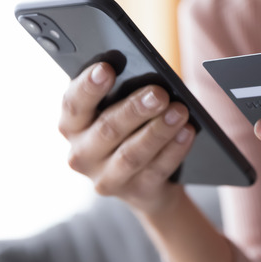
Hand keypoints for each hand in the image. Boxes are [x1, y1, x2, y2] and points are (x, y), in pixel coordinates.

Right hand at [58, 62, 195, 214]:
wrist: (146, 182)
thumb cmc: (130, 130)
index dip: (88, 86)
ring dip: (158, 131)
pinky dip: (174, 149)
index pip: (74, 104)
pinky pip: (157, 169)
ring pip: (132, 154)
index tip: (106, 68)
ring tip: (180, 111)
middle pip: (107, 129)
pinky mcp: (135, 192)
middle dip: (135, 109)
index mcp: (73, 126)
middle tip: (159, 93)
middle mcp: (82, 154)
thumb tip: (146, 77)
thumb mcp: (117, 111)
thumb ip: (121, 94)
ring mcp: (106, 178)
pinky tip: (187, 131)